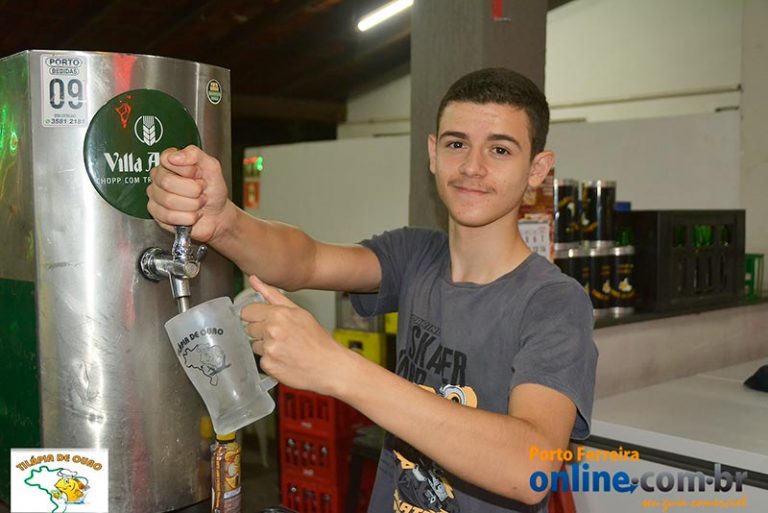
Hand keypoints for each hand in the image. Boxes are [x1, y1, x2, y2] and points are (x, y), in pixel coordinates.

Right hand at [146, 145, 233, 242]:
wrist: (217, 214)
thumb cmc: (213, 190)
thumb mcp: (211, 167)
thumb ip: (194, 154)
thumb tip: (174, 156)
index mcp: (169, 162)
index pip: (167, 159)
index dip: (188, 170)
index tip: (198, 174)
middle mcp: (159, 177)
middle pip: (167, 182)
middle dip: (193, 190)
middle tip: (200, 191)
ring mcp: (155, 196)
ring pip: (169, 201)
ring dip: (193, 205)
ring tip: (198, 203)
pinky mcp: (157, 215)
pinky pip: (169, 216)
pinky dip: (188, 217)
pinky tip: (192, 214)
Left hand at [243, 275, 351, 395]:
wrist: (329, 366)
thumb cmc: (317, 339)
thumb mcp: (299, 312)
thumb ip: (272, 294)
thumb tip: (254, 279)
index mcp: (278, 314)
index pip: (247, 312)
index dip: (256, 317)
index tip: (266, 321)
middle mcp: (272, 330)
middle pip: (250, 329)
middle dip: (262, 332)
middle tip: (283, 337)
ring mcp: (269, 349)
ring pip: (255, 345)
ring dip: (266, 347)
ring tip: (286, 349)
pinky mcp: (268, 365)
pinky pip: (261, 360)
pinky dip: (271, 361)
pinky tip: (286, 360)